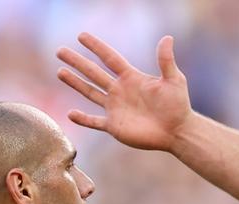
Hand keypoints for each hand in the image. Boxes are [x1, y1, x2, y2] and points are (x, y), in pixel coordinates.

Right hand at [57, 33, 191, 151]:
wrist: (177, 131)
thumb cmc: (178, 105)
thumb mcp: (174, 80)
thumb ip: (166, 60)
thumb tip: (167, 38)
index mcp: (131, 77)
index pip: (109, 58)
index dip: (96, 47)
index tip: (81, 36)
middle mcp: (120, 90)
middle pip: (94, 73)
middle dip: (77, 62)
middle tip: (60, 50)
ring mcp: (116, 108)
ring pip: (90, 93)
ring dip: (75, 83)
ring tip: (60, 72)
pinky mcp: (115, 126)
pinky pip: (95, 122)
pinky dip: (83, 119)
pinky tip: (70, 114)